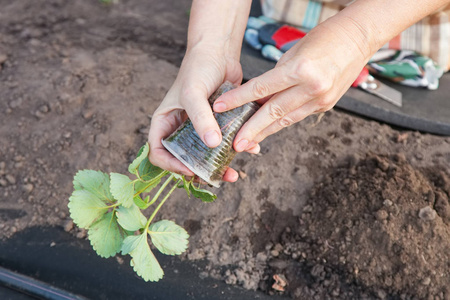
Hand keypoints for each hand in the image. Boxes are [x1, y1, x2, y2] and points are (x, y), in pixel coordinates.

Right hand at [148, 47, 259, 181]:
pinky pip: (225, 143)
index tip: (190, 169)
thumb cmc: (198, 68)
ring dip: (220, 166)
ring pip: (207, 156)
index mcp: (164, 123)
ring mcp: (200, 129)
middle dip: (201, 172)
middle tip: (217, 178)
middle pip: (185, 159)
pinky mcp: (218, 126)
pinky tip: (251, 149)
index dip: (171, 165)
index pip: (159, 153)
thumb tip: (212, 144)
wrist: (219, 53)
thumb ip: (201, 118)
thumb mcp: (194, 93)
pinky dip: (237, 149)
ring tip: (235, 174)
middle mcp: (180, 129)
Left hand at [213, 19, 371, 151]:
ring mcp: (321, 99)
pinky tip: (268, 130)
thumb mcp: (294, 52)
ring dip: (265, 132)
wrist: (359, 38)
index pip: (261, 88)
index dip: (238, 100)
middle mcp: (312, 87)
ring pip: (286, 119)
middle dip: (252, 130)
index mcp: (300, 70)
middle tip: (235, 144)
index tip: (219, 108)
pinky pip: (298, 116)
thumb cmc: (325, 38)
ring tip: (248, 143)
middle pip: (273, 112)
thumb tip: (259, 97)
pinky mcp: (326, 105)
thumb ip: (277, 77)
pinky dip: (281, 123)